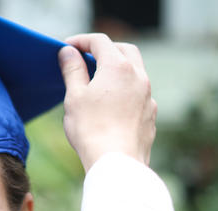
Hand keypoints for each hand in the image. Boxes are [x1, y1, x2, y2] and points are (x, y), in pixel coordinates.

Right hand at [58, 34, 156, 171]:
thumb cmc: (92, 129)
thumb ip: (72, 70)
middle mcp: (139, 76)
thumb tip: (68, 52)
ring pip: (135, 72)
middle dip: (105, 50)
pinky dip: (126, 91)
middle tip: (86, 58)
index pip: (99, 41)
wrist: (116, 162)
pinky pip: (139, 94)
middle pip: (124, 50)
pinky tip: (113, 105)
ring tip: (99, 83)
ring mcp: (148, 96)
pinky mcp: (150, 115)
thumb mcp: (74, 97)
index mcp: (118, 67)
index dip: (80, 41)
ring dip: (118, 71)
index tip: (66, 48)